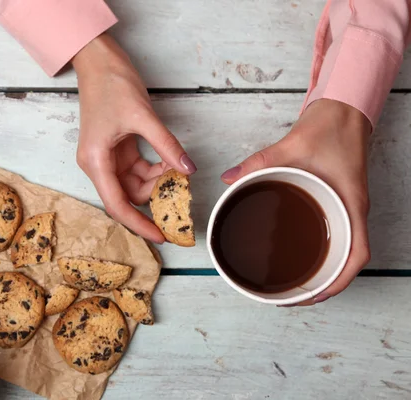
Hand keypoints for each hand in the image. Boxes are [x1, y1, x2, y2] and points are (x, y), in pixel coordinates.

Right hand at [72, 34, 196, 243]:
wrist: (99, 62)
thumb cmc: (111, 84)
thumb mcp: (143, 116)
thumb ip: (166, 145)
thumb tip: (188, 170)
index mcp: (95, 161)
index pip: (117, 205)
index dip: (139, 224)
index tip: (161, 236)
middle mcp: (98, 164)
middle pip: (127, 196)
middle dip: (155, 197)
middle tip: (182, 194)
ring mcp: (107, 158)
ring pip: (135, 184)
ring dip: (157, 182)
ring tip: (178, 171)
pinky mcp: (117, 150)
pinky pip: (137, 170)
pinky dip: (155, 169)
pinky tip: (170, 161)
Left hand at [221, 99, 371, 304]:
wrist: (344, 110)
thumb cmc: (329, 128)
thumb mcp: (291, 146)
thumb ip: (258, 162)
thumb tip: (228, 179)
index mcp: (350, 202)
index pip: (358, 253)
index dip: (339, 280)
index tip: (316, 294)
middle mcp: (352, 209)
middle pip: (349, 259)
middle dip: (326, 282)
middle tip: (295, 295)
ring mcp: (347, 206)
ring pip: (343, 248)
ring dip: (324, 268)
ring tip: (295, 282)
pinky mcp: (338, 199)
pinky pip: (337, 231)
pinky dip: (322, 247)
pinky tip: (300, 250)